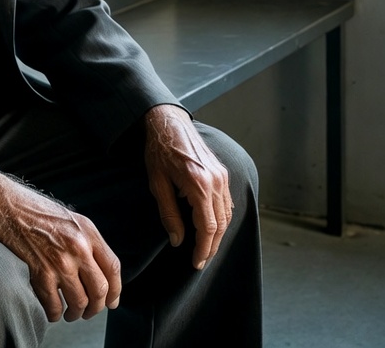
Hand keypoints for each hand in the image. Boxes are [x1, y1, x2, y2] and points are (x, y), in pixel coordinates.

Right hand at [0, 173, 121, 322]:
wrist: (7, 206)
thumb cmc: (35, 211)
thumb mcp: (70, 219)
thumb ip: (86, 241)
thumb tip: (99, 271)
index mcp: (87, 231)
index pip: (113, 268)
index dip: (115, 290)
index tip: (111, 301)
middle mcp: (77, 246)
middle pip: (99, 289)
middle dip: (96, 307)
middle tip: (89, 311)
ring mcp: (59, 261)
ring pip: (79, 302)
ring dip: (76, 313)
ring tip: (70, 313)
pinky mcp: (40, 273)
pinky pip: (54, 306)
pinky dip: (55, 314)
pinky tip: (52, 310)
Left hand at [143, 104, 232, 269]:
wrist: (168, 121)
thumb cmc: (159, 150)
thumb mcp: (157, 182)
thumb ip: (169, 213)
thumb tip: (178, 240)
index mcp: (198, 184)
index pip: (208, 227)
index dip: (203, 248)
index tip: (196, 263)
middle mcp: (215, 181)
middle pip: (221, 224)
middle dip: (212, 246)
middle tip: (201, 261)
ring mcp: (221, 175)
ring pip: (227, 214)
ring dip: (218, 234)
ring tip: (205, 248)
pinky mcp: (222, 171)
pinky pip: (227, 201)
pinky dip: (222, 218)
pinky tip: (211, 227)